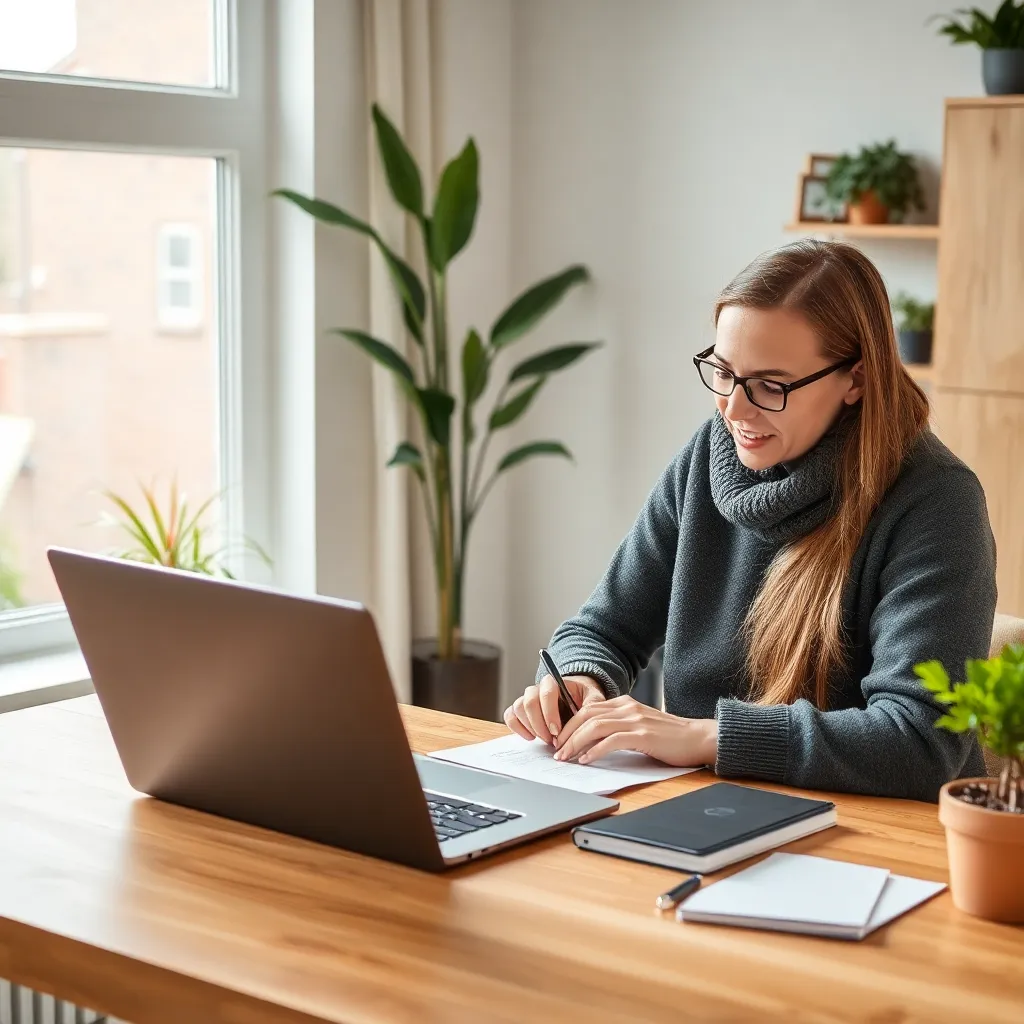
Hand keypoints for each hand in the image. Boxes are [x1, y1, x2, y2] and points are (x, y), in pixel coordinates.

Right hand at [504, 675, 606, 744]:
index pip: (546, 692)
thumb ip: (592, 706)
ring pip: (518, 709)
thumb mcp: (594, 699)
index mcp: (554, 682)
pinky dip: (517, 728)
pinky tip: (531, 737)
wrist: (576, 697)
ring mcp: (527, 699)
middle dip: (539, 725)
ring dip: (530, 727)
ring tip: (544, 739)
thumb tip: (589, 720)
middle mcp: (537, 689)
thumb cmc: (584, 697)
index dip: (549, 713)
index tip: (556, 731)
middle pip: (528, 702)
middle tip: (551, 740)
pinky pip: (510, 716)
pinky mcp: (521, 711)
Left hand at [553, 696, 717, 766]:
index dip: (568, 724)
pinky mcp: (643, 735)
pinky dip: (595, 750)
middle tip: (555, 751)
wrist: (698, 738)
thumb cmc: (668, 737)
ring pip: (594, 726)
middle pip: (586, 715)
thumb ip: (617, 728)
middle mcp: (627, 707)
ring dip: (575, 742)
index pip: (587, 709)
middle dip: (566, 734)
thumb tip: (589, 742)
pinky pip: (612, 740)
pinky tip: (586, 760)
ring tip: (565, 757)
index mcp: (623, 703)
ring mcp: (635, 720)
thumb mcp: (638, 726)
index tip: (558, 740)